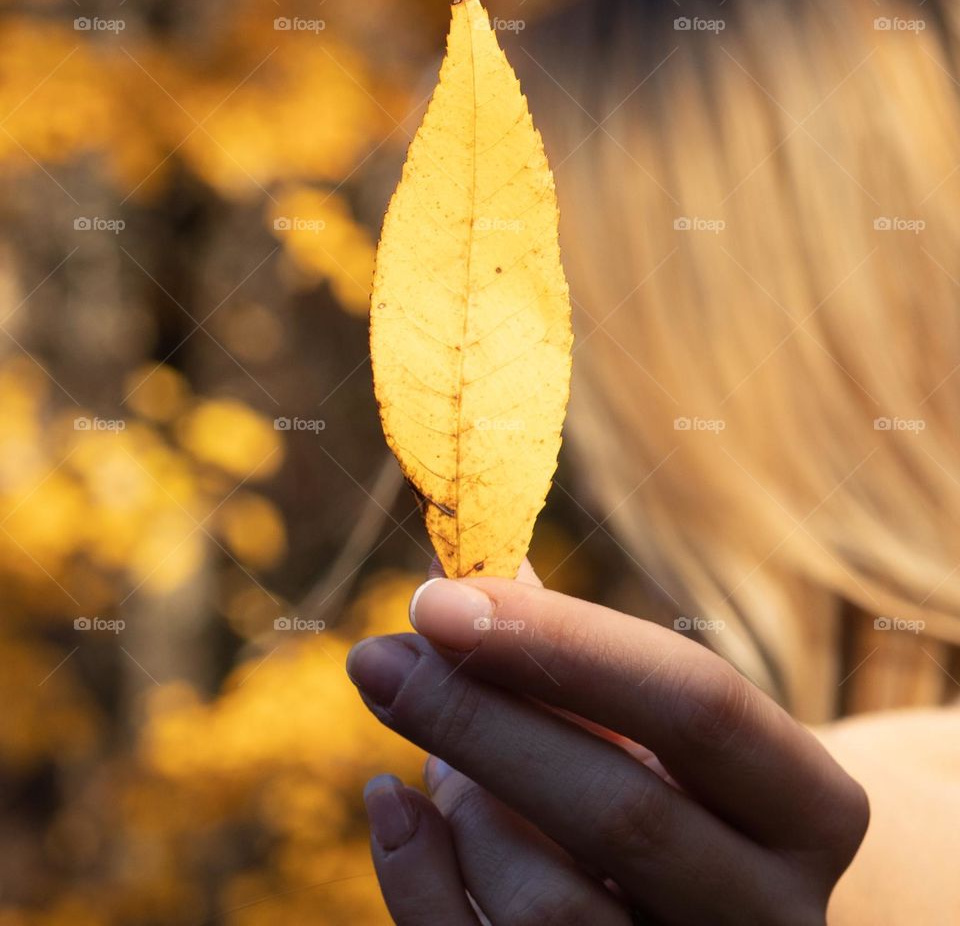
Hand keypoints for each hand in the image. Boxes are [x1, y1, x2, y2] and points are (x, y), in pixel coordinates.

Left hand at [347, 566, 868, 924]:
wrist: (712, 915)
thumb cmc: (673, 787)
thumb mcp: (654, 717)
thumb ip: (564, 644)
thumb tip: (450, 564)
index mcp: (809, 809)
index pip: (700, 704)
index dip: (566, 642)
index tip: (440, 599)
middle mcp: (770, 915)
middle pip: (620, 812)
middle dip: (479, 720)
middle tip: (379, 656)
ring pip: (545, 905)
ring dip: (465, 805)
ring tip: (443, 757)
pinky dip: (415, 878)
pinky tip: (391, 803)